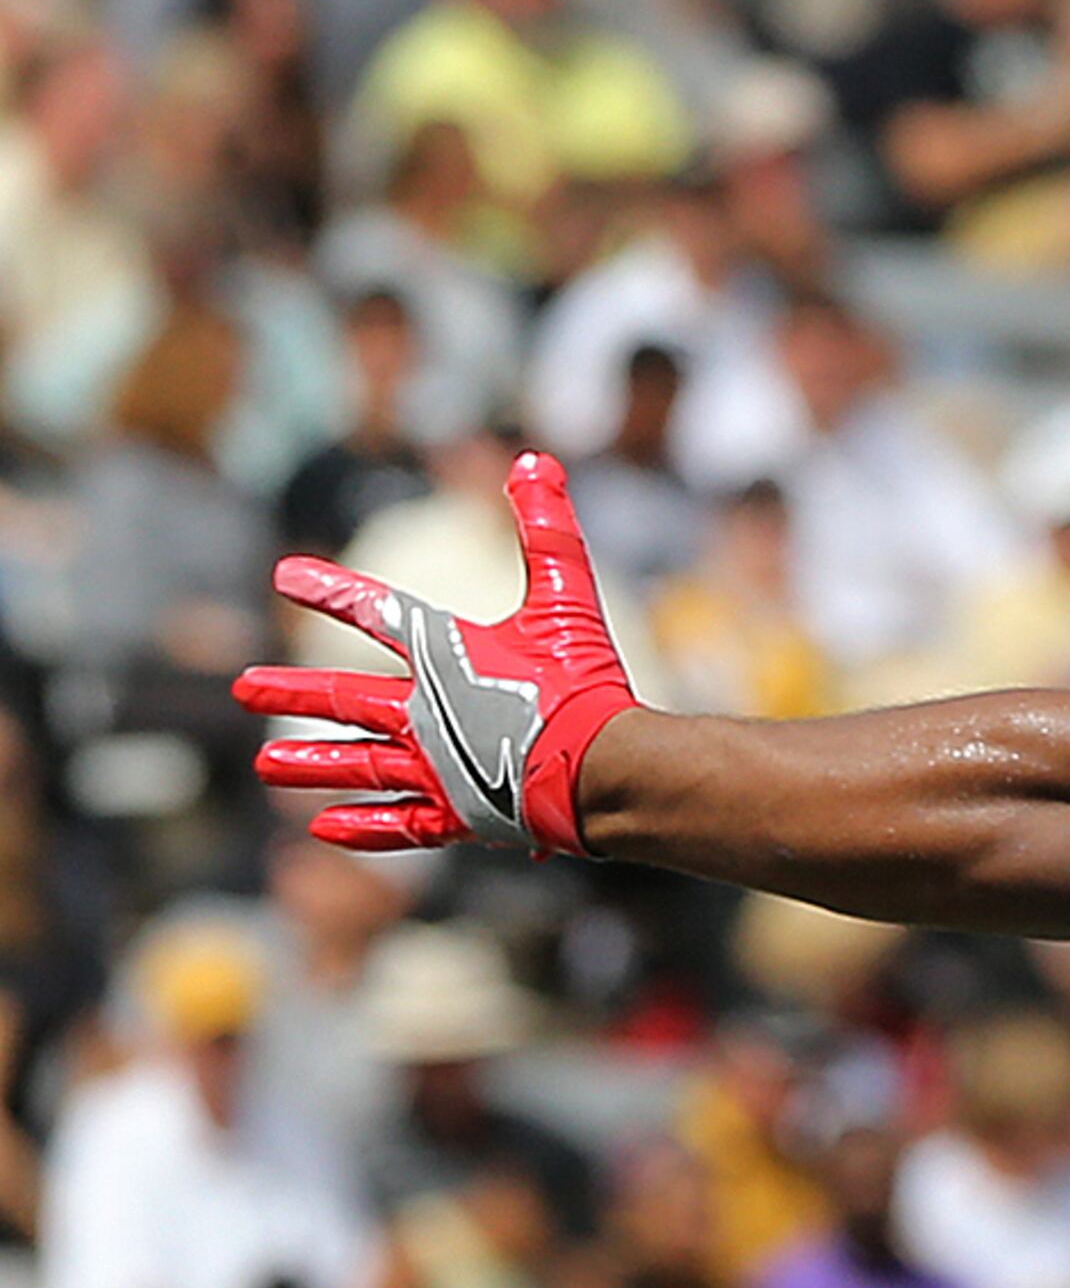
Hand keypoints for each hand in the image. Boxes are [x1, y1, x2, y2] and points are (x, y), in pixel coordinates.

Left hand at [235, 450, 637, 854]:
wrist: (607, 773)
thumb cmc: (587, 685)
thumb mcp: (567, 598)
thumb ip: (546, 531)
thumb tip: (532, 460)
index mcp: (443, 654)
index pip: (375, 612)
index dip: (329, 591)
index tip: (286, 578)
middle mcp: (424, 712)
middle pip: (344, 698)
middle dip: (291, 692)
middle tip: (243, 688)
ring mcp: (436, 769)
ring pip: (358, 764)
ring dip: (309, 762)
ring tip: (265, 764)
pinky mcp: (460, 816)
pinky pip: (400, 824)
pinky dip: (362, 827)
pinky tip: (322, 826)